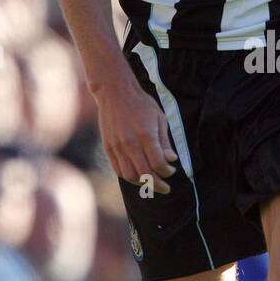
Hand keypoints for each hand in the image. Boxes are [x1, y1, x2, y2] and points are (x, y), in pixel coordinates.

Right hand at [94, 66, 177, 191]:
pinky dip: (129, 176)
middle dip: (157, 184)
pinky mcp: (108, 147)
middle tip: (165, 188)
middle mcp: (130, 143)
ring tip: (151, 183)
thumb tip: (171, 160)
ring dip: (142, 183)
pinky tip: (138, 175)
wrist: (114, 92)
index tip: (171, 170)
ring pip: (130, 175)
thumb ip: (164, 141)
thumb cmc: (141, 103)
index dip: (167, 172)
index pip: (158, 164)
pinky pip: (118, 169)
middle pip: (145, 174)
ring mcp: (117, 146)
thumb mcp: (159, 118)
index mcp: (146, 135)